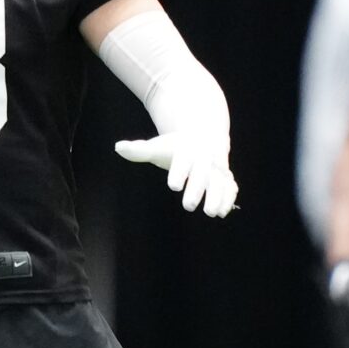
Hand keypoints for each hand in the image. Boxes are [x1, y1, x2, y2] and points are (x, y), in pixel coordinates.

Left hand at [114, 131, 236, 217]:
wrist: (204, 134)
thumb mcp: (158, 146)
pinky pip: (230, 188)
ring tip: (212, 213)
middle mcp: (204, 159)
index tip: (173, 186)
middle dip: (197, 189)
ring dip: (218, 197)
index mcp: (187, 150)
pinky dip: (229, 199)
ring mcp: (217, 168)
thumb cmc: (176, 146)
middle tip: (188, 206)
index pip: (183, 161)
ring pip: (220, 182)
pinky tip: (223, 212)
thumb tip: (118, 147)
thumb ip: (139, 150)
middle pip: (202, 174)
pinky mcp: (225, 177)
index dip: (179, 172)